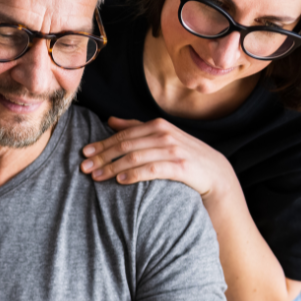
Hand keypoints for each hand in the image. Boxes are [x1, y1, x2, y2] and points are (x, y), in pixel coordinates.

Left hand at [80, 117, 234, 199]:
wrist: (216, 174)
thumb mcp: (161, 138)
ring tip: (96, 177)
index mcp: (157, 126)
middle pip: (125, 145)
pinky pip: (151, 170)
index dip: (102, 144)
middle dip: (102, 156)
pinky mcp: (180, 167)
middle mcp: (164, 134)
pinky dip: (133, 174)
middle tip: (84, 168)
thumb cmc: (184, 156)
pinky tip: (119, 181)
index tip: (84, 153)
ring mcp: (173, 150)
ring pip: (134, 157)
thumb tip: (109, 120)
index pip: (123, 134)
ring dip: (112, 167)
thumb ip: (136, 128)